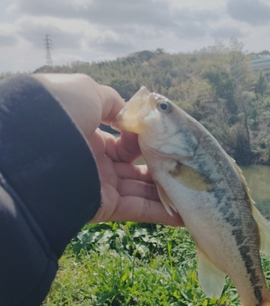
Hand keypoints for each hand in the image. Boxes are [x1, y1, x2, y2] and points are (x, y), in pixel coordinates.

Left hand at [33, 73, 182, 225]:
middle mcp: (94, 161)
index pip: (123, 141)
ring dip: (169, 192)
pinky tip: (187, 214)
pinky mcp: (104, 208)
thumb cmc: (60, 112)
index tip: (166, 138)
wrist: (36, 148)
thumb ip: (111, 100)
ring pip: (141, 191)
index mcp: (87, 134)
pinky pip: (138, 210)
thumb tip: (130, 114)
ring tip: (197, 192)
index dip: (145, 140)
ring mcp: (100, 186)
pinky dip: (162, 213)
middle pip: (136, 167)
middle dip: (163, 168)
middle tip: (189, 167)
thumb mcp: (86, 91)